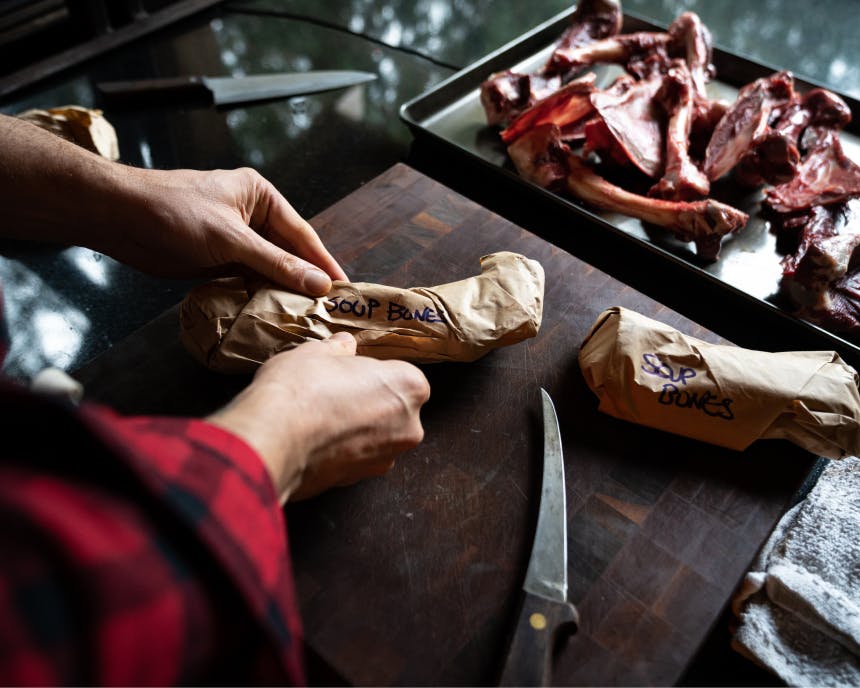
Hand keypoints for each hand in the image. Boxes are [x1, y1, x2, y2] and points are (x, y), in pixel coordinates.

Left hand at [113, 166, 347, 294]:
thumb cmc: (176, 214)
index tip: (345, 287)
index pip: (302, 234)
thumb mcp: (232, 239)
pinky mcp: (219, 260)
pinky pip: (248, 280)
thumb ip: (276, 263)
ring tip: (309, 317)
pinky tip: (275, 314)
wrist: (120, 218)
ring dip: (284, 290)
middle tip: (330, 309)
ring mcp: (235, 240)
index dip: (323, 262)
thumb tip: (319, 284)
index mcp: (261, 197)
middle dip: (306, 279)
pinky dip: (260, 295)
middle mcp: (252, 216)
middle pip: (288, 253)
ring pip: (269, 269)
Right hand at [206, 333, 430, 501]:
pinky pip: (355, 459)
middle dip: (368, 403)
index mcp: (409, 386)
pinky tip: (315, 440)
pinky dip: (340, 451)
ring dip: (355, 430)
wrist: (272, 437)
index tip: (349, 373)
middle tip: (333, 394)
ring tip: (320, 418)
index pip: (401, 375)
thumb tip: (344, 345)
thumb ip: (338, 349)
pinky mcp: (359, 481)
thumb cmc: (301, 388)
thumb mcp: (317, 352)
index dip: (372, 373)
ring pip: (375, 437)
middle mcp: (408, 427)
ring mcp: (385, 458)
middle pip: (393, 410)